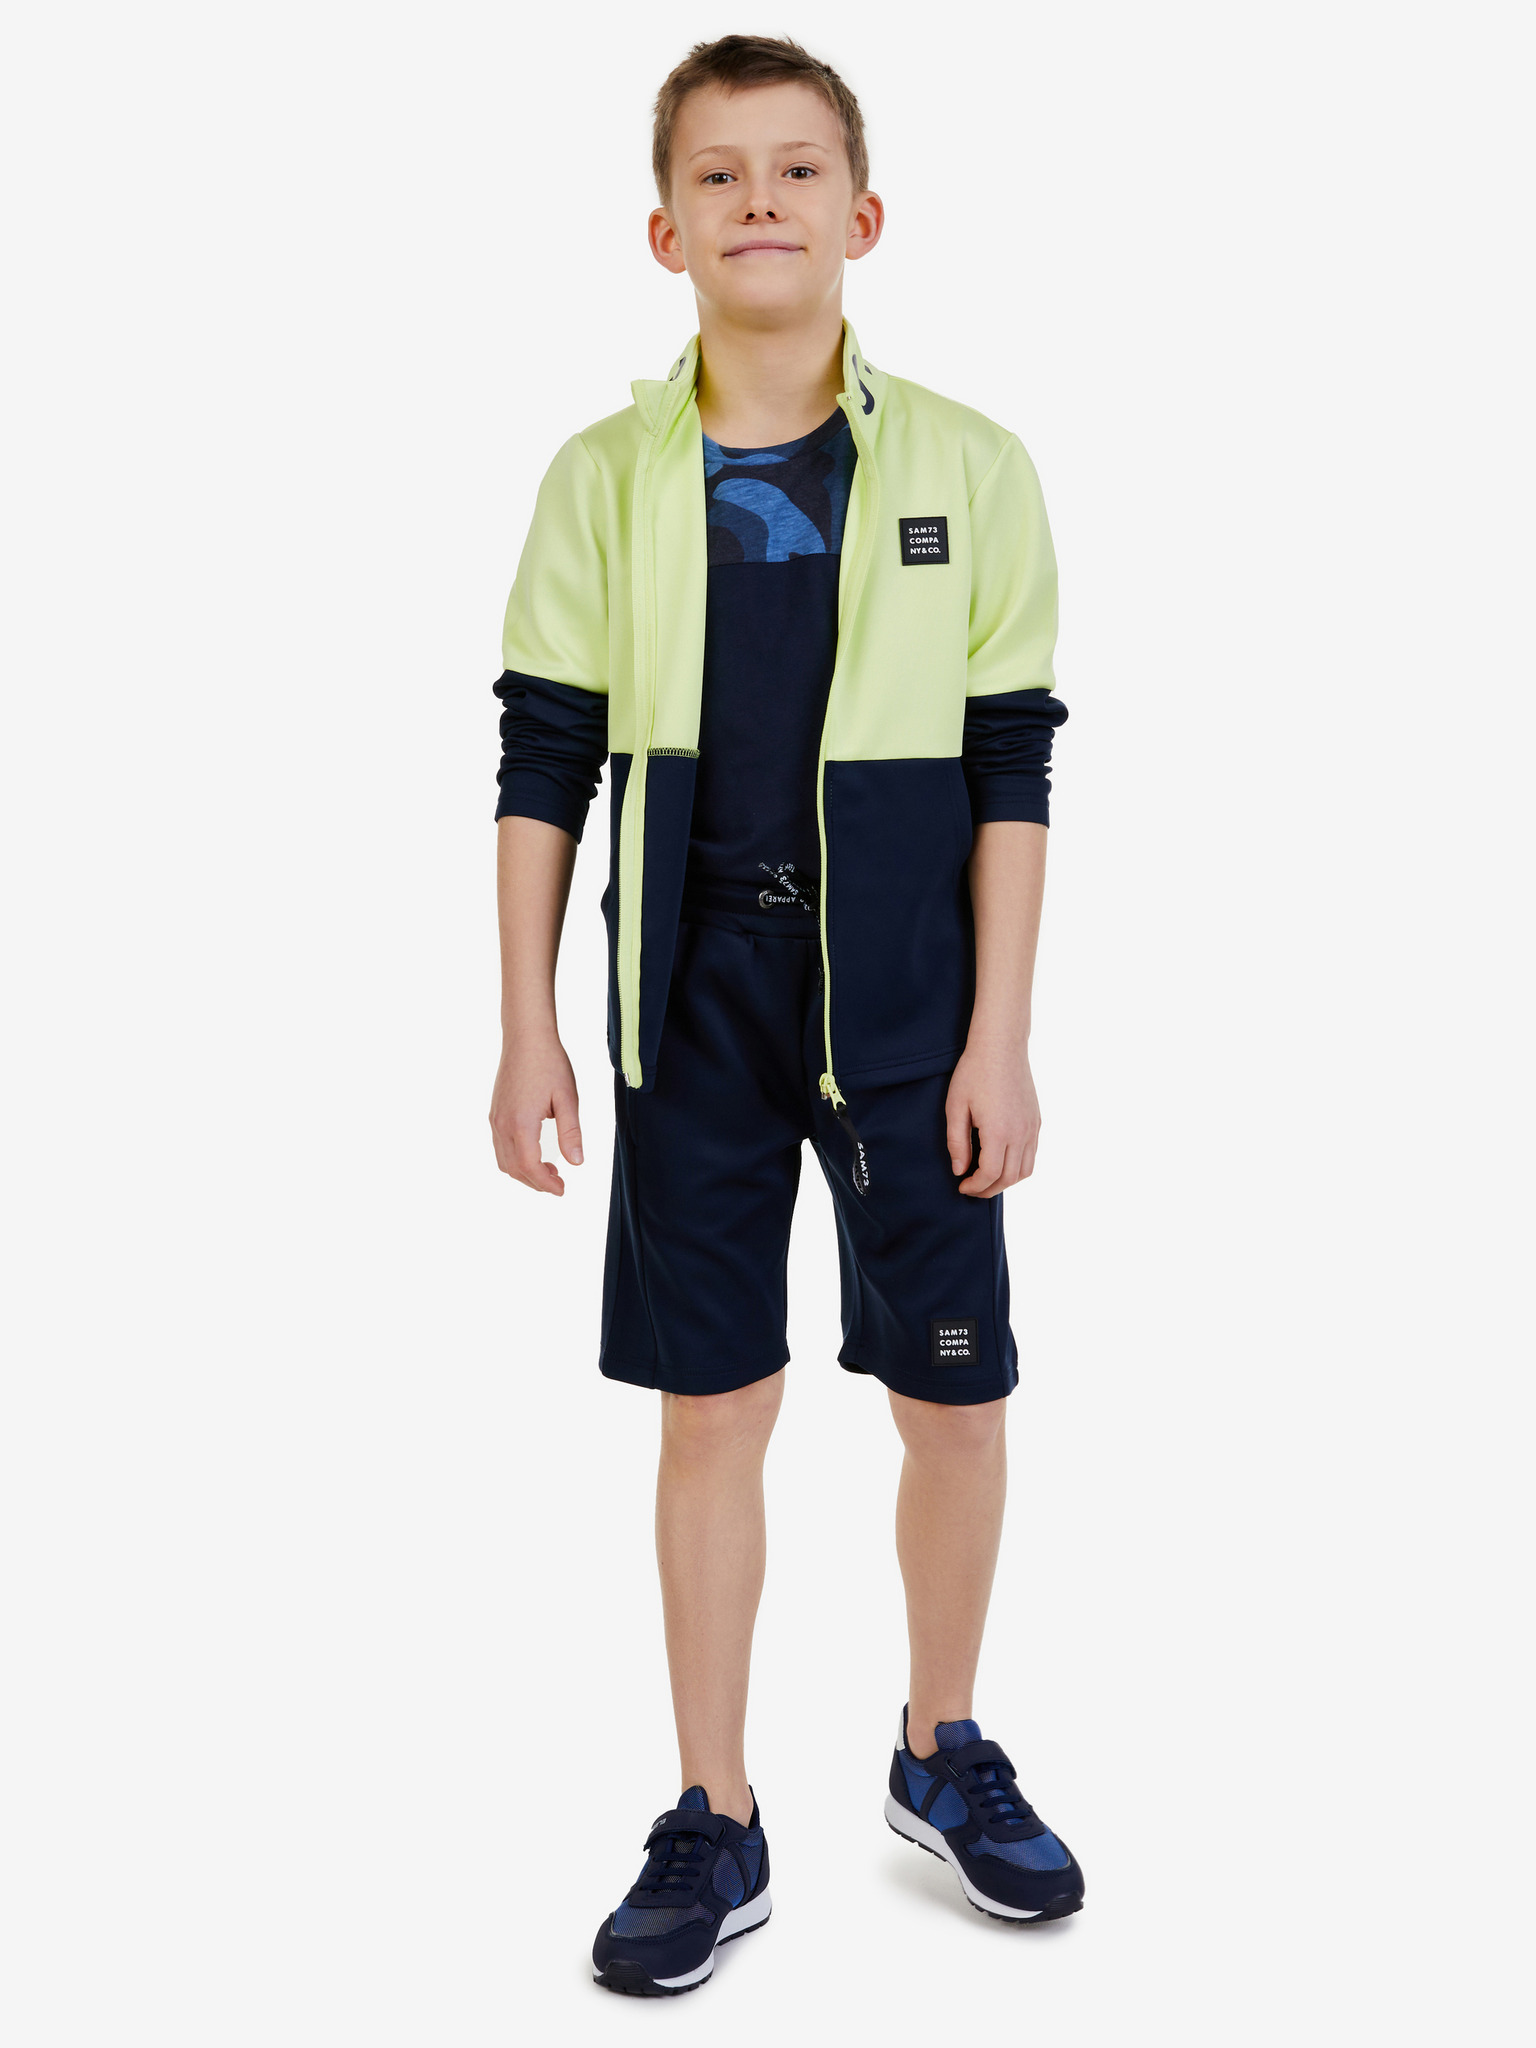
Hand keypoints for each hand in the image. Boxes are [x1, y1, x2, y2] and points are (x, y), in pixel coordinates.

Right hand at [489, 1030, 583, 1194]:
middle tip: (558, 1183)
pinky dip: (515, 1159)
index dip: (546, 1183)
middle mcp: (503, 1124)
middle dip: (535, 1182)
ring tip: (548, 1170)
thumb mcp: (567, 1099)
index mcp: (522, 1123)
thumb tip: (576, 1162)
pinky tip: (533, 1153)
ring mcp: (496, 1119)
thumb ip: (571, 1133)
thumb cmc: (549, 1064)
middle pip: (514, 1169)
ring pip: (503, 1161)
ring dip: (524, 1172)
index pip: (530, 1167)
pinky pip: (500, 1147)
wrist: (526, 1038)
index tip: (562, 1189)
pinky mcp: (495, 1113)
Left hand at [945, 1036, 1039, 1197]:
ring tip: (986, 1178)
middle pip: (1009, 1178)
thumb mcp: (956, 1107)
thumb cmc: (974, 1073)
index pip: (990, 1174)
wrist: (1001, 1047)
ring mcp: (1032, 1128)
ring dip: (1005, 1181)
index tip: (961, 1186)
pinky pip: (1032, 1155)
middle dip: (988, 1189)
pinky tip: (1001, 1161)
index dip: (975, 1187)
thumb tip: (960, 1171)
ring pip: (1025, 1171)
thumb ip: (957, 1143)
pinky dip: (1018, 1167)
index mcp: (998, 1131)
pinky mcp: (1037, 1121)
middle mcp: (1020, 1133)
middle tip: (971, 1188)